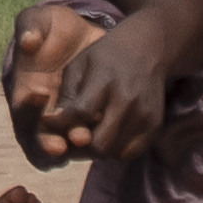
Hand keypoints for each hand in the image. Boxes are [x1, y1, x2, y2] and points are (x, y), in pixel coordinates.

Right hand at [0, 0, 120, 162]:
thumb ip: (30, 28)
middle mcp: (41, 115)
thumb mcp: (40, 20)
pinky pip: (87, 145)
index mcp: (25, 92)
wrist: (86, 37)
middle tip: (62, 143)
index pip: (21, 112)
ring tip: (84, 138)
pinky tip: (106, 135)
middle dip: (49, 145)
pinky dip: (95, 145)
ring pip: (64, 149)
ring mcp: (64, 123)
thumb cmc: (54, 28)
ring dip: (73, 150)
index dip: (27, 112)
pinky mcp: (86, 123)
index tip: (38, 98)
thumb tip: (28, 42)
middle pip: (40, 142)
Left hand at [42, 10, 188, 166]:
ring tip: (85, 137)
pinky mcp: (154, 125)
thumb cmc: (106, 56)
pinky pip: (129, 153)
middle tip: (66, 140)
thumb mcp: (80, 64)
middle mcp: (128, 100)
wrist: (149, 49)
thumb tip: (50, 124)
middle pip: (99, 143)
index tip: (48, 123)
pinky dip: (114, 151)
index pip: (81, 113)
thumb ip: (67, 94)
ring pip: (113, 153)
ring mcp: (144, 115)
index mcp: (106, 80)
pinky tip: (105, 136)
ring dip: (94, 150)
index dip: (60, 124)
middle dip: (78, 147)